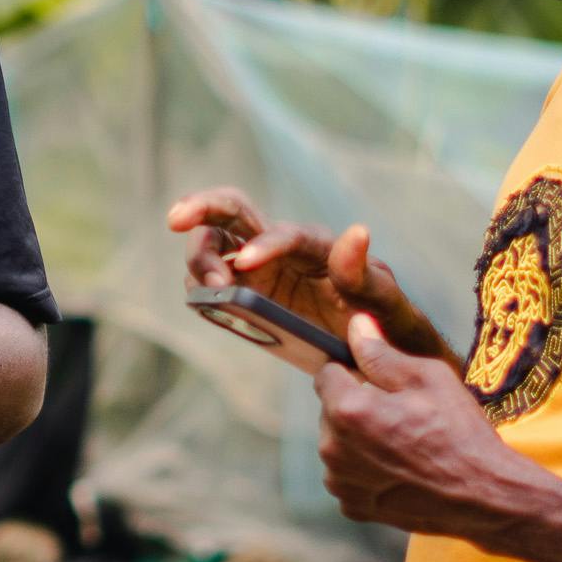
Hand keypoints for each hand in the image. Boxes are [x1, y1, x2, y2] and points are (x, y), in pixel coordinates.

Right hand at [166, 188, 453, 360]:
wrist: (375, 354)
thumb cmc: (386, 325)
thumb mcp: (384, 303)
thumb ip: (365, 274)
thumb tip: (356, 232)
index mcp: (316, 245)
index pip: (285, 233)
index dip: (264, 245)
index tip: (244, 266)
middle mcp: (281, 248)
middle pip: (233, 211)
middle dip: (202, 207)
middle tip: (175, 219)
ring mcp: (256, 270)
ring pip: (213, 244)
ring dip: (200, 259)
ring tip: (210, 290)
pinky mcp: (242, 294)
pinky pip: (210, 283)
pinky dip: (198, 286)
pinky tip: (204, 301)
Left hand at [313, 314, 522, 538]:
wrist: (484, 496)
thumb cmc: (460, 432)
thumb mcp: (428, 378)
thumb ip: (380, 353)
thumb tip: (355, 325)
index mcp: (349, 410)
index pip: (326, 374)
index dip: (352, 371)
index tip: (377, 379)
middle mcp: (333, 449)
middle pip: (331, 411)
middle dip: (357, 406)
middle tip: (401, 414)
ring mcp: (341, 482)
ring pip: (339, 444)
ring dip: (359, 439)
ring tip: (404, 444)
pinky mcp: (353, 507)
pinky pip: (349, 475)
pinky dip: (366, 470)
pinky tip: (400, 470)